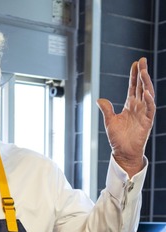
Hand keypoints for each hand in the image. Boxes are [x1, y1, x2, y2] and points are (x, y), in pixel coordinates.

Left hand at [96, 57, 154, 176]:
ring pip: (148, 94)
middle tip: (142, 60)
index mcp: (131, 105)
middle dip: (142, 73)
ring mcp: (144, 113)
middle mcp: (139, 107)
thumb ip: (107, 109)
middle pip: (142, 86)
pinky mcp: (147, 121)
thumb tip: (100, 99)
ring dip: (146, 83)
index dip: (134, 75)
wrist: (123, 152)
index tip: (135, 63)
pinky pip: (150, 109)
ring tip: (144, 72)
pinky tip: (147, 92)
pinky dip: (149, 100)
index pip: (134, 86)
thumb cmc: (118, 138)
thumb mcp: (110, 121)